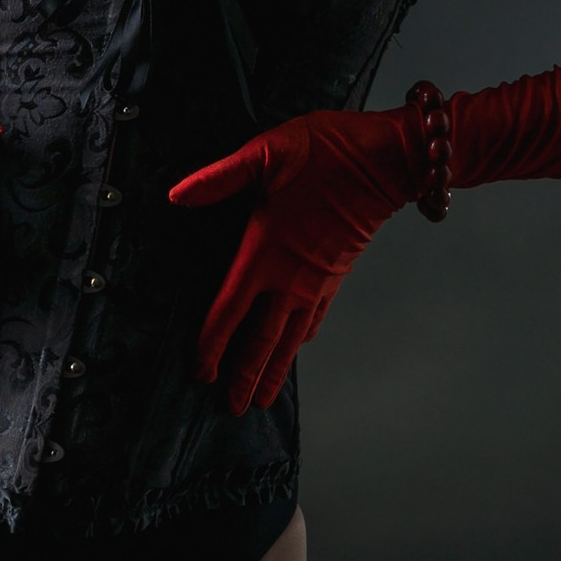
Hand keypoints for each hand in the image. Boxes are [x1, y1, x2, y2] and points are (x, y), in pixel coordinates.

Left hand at [167, 106, 423, 412]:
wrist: (385, 160)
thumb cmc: (325, 151)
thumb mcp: (265, 153)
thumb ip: (219, 178)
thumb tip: (176, 195)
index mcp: (263, 252)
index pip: (229, 311)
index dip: (212, 345)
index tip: (201, 373)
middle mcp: (288, 278)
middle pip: (260, 341)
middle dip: (243, 377)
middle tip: (231, 409)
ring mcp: (315, 282)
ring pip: (289, 339)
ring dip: (273, 371)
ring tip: (262, 401)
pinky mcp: (336, 276)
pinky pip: (314, 319)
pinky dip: (301, 341)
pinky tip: (296, 351)